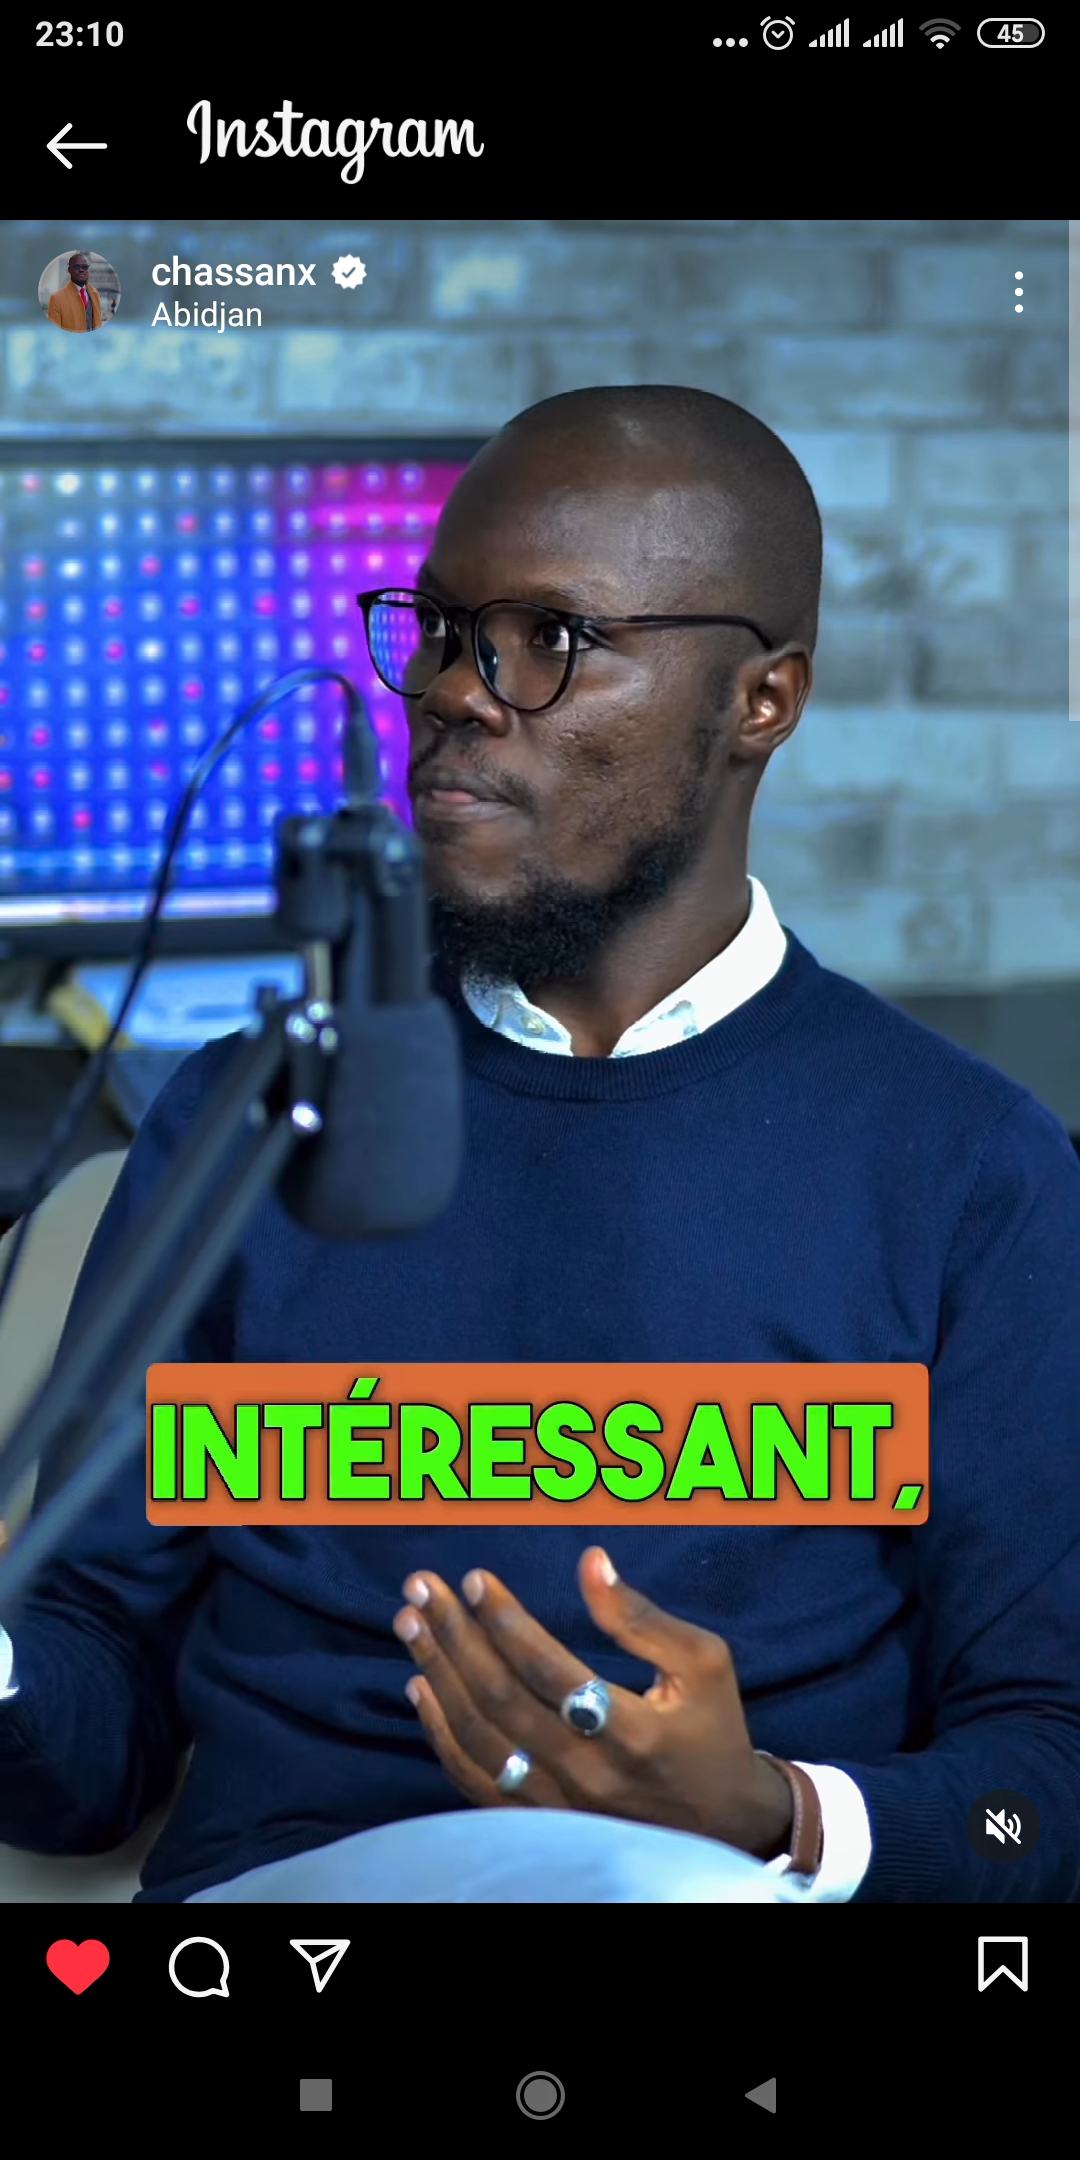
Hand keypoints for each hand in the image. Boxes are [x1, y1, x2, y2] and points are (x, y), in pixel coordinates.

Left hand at [392, 1546, 793, 1858]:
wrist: (721, 1821)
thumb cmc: (712, 1727)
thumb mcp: (702, 1662)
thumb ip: (641, 1617)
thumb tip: (591, 1562)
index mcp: (632, 1732)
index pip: (549, 1670)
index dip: (505, 1621)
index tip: (473, 1578)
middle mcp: (588, 1774)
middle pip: (501, 1699)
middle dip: (454, 1636)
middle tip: (422, 1587)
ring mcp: (559, 1806)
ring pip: (479, 1738)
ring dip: (438, 1675)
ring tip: (411, 1623)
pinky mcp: (540, 1823)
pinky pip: (475, 1781)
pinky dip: (440, 1734)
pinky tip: (420, 1687)